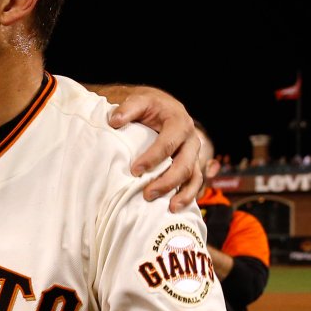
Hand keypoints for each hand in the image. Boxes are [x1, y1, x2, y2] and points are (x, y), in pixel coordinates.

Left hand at [104, 86, 201, 209]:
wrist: (161, 108)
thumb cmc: (149, 107)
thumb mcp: (139, 101)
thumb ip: (128, 109)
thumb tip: (115, 121)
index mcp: (179, 123)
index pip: (168, 143)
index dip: (153, 158)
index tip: (134, 171)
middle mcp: (191, 140)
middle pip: (185, 164)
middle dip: (167, 181)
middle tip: (147, 194)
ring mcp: (193, 154)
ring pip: (194, 176)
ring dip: (183, 194)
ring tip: (170, 208)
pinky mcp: (192, 165)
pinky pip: (195, 183)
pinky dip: (188, 196)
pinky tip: (175, 209)